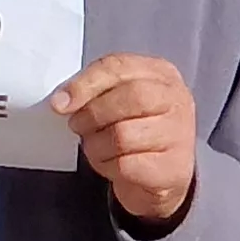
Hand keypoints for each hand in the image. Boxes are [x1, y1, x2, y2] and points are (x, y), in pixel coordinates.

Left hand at [50, 53, 199, 225]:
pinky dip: (107, 166)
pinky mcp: (172, 167)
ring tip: (96, 146)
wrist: (161, 174)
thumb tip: (62, 100)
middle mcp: (176, 100)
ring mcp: (179, 134)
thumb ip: (94, 91)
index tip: (61, 102)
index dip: (85, 83)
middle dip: (93, 113)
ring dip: (96, 144)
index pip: (119, 66)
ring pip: (124, 135)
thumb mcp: (117, 100)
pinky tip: (110, 164)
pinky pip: (126, 165)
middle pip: (130, 97)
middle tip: (77, 125)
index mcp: (160, 73)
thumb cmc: (135, 129)